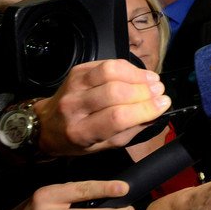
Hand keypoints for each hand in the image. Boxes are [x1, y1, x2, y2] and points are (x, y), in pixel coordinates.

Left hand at [35, 59, 169, 156]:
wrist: (46, 125)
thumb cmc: (78, 140)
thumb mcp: (104, 145)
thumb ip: (130, 130)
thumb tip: (156, 113)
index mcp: (81, 132)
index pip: (117, 117)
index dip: (145, 109)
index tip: (164, 104)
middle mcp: (74, 107)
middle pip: (115, 92)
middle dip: (144, 91)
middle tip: (160, 92)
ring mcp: (74, 86)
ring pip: (110, 72)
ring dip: (137, 75)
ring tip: (153, 81)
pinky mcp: (77, 71)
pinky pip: (107, 64)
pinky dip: (128, 68)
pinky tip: (139, 75)